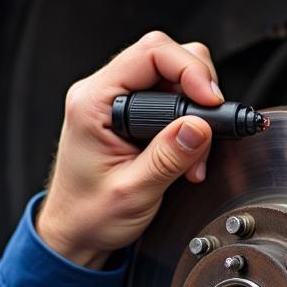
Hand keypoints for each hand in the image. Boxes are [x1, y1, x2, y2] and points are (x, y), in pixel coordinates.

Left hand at [37, 31, 220, 267]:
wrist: (75, 233)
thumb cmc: (89, 215)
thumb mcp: (133, 192)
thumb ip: (168, 158)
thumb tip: (200, 126)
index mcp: (93, 101)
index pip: (150, 53)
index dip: (190, 71)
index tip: (211, 102)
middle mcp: (103, 93)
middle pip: (166, 57)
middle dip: (198, 90)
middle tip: (209, 129)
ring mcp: (117, 101)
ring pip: (173, 78)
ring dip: (196, 113)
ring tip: (195, 156)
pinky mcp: (132, 114)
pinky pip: (170, 101)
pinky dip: (189, 124)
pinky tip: (188, 154)